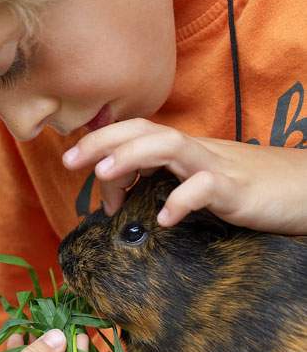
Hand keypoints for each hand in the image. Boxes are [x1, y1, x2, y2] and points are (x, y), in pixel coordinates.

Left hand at [62, 118, 306, 234]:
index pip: (133, 136)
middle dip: (101, 141)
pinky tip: (164, 220)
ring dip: (131, 157)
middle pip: (143, 130)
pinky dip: (181, 201)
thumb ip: (160, 184)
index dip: (101, 149)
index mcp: (181, 151)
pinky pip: (205, 188)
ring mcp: (215, 167)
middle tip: (69, 161)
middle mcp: (193, 151)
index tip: (81, 175)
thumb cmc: (248, 187)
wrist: (304, 188)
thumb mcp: (196, 183)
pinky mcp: (237, 190)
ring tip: (104, 176)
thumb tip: (117, 199)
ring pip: (170, 146)